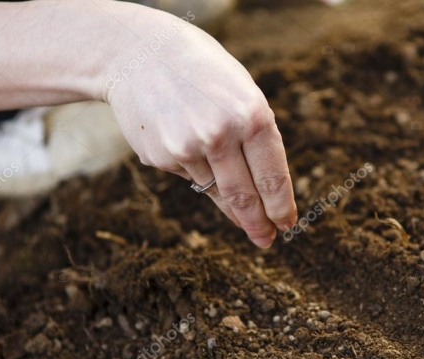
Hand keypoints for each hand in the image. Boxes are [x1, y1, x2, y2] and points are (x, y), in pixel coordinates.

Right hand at [103, 10, 296, 247]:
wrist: (137, 53)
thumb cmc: (202, 74)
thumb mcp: (241, 94)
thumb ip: (256, 139)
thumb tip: (263, 193)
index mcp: (252, 115)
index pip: (272, 177)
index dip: (280, 207)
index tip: (286, 225)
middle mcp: (220, 134)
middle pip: (244, 197)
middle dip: (257, 223)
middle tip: (265, 240)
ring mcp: (186, 148)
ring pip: (215, 191)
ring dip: (227, 200)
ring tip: (231, 196)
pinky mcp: (160, 157)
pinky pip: (188, 176)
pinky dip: (194, 167)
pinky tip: (184, 139)